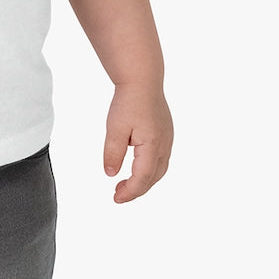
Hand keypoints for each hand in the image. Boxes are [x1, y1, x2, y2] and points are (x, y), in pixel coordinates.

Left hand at [103, 84, 172, 203]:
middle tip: (118, 194)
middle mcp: (164, 146)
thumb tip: (110, 174)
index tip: (116, 198)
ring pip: (159, 170)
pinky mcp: (166, 134)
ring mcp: (168, 140)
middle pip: (153, 178)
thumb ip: (112, 153)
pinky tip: (137, 167)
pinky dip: (150, 170)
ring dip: (144, 181)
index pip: (142, 178)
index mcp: (152, 146)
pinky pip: (161, 159)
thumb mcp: (115, 128)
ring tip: (126, 184)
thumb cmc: (128, 101)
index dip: (130, 192)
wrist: (143, 80)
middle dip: (136, 189)